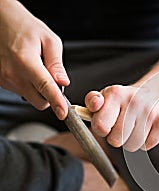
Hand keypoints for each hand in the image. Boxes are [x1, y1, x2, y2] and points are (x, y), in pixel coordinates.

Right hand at [0, 0, 68, 118]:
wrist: (1, 20)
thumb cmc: (25, 27)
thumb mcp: (49, 40)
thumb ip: (57, 64)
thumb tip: (64, 82)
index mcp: (26, 61)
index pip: (45, 88)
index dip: (56, 102)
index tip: (63, 113)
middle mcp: (12, 73)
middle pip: (39, 101)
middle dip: (50, 97)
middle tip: (53, 80)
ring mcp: (4, 79)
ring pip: (30, 98)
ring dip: (38, 90)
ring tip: (36, 69)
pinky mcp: (0, 81)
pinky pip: (20, 91)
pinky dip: (28, 86)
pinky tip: (26, 70)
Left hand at [85, 85, 158, 151]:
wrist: (158, 94)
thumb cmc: (127, 100)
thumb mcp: (108, 96)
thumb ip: (93, 101)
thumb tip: (91, 106)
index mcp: (116, 94)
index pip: (100, 126)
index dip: (102, 130)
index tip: (107, 124)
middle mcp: (134, 102)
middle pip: (116, 140)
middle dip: (117, 137)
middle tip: (122, 127)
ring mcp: (150, 113)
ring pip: (132, 146)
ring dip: (131, 141)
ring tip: (135, 128)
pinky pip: (146, 146)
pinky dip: (145, 142)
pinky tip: (147, 129)